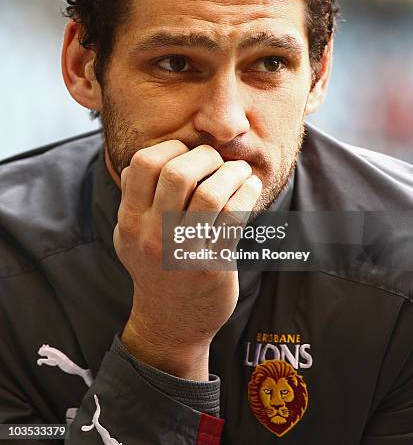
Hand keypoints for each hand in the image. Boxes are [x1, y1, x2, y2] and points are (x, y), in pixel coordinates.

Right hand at [114, 140, 261, 378]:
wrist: (171, 323)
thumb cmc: (155, 268)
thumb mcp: (131, 237)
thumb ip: (133, 200)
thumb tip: (140, 163)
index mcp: (131, 221)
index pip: (142, 165)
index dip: (169, 148)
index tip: (186, 152)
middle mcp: (152, 235)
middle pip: (177, 173)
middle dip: (204, 156)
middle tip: (216, 160)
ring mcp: (183, 251)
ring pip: (210, 193)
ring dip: (231, 172)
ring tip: (239, 170)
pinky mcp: (213, 264)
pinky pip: (235, 216)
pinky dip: (247, 192)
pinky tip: (251, 187)